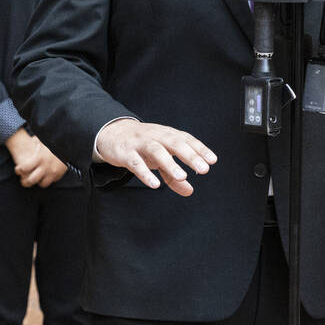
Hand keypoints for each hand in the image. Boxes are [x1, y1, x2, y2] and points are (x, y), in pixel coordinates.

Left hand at [5, 128, 67, 186]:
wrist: (70, 143)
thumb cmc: (54, 140)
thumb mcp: (42, 139)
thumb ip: (34, 141)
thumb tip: (28, 139)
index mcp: (38, 158)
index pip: (24, 169)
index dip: (18, 170)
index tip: (18, 169)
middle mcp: (45, 167)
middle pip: (31, 180)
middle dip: (25, 182)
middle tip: (23, 180)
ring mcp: (53, 172)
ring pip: (42, 184)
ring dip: (38, 181)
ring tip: (36, 178)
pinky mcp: (60, 174)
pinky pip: (52, 181)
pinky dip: (48, 179)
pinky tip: (46, 175)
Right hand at [95, 119, 216, 196]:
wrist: (112, 133)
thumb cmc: (142, 146)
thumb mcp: (160, 159)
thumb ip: (173, 175)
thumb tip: (190, 191)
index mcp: (167, 135)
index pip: (186, 139)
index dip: (200, 149)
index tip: (212, 160)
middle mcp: (156, 136)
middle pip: (175, 143)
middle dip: (190, 155)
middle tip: (203, 169)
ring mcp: (140, 143)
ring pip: (157, 151)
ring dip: (170, 163)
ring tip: (182, 176)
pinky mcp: (125, 153)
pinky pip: (136, 163)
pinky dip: (145, 173)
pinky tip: (155, 185)